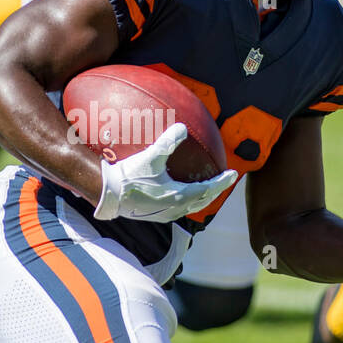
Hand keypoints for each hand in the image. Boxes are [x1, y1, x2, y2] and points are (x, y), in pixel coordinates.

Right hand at [95, 123, 237, 222]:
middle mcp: (175, 209)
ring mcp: (165, 214)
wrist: (108, 195)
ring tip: (205, 188)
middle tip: (224, 181)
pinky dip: (186, 200)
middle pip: (202, 201)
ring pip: (190, 207)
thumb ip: (167, 142)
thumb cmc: (130, 176)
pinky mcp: (154, 215)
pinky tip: (178, 192)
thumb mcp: (150, 156)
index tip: (234, 174)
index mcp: (179, 196)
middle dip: (215, 191)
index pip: (208, 189)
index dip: (222, 182)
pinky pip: (177, 208)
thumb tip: (182, 127)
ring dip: (201, 197)